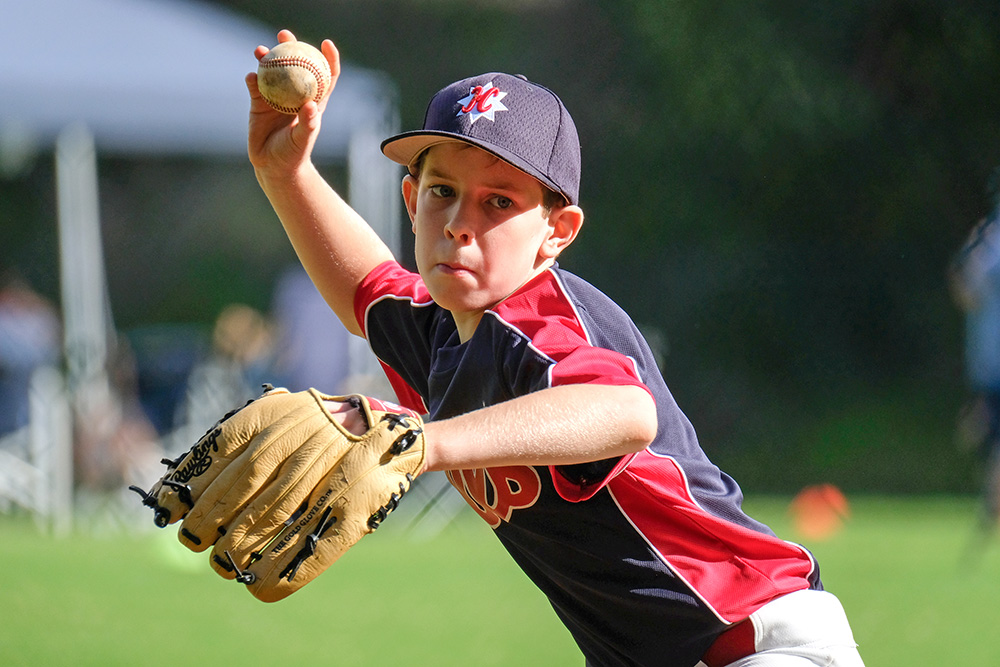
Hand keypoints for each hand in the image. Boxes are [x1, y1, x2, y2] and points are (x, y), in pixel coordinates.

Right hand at [245, 30, 340, 174]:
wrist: (272, 165)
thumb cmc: (293, 154)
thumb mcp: (302, 140)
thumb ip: (307, 123)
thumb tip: (310, 104)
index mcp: (313, 101)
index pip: (325, 75)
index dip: (328, 58)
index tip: (326, 43)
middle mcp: (295, 95)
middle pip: (296, 64)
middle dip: (291, 45)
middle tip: (284, 34)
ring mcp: (276, 97)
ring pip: (272, 70)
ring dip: (266, 57)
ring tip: (260, 50)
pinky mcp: (258, 103)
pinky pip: (255, 86)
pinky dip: (252, 79)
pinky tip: (251, 76)